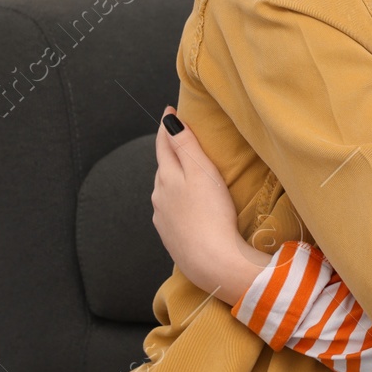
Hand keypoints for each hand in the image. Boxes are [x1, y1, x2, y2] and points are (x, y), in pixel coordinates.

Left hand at [152, 105, 266, 302]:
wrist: (212, 261)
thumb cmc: (212, 213)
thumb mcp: (201, 171)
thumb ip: (185, 145)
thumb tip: (169, 119)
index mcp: (166, 177)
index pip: (163, 145)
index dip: (167, 127)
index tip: (170, 110)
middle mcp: (159, 196)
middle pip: (163, 167)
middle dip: (169, 152)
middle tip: (180, 138)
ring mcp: (163, 218)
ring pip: (165, 190)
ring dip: (173, 178)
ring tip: (186, 172)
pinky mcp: (171, 237)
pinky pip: (171, 211)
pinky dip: (177, 201)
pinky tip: (187, 206)